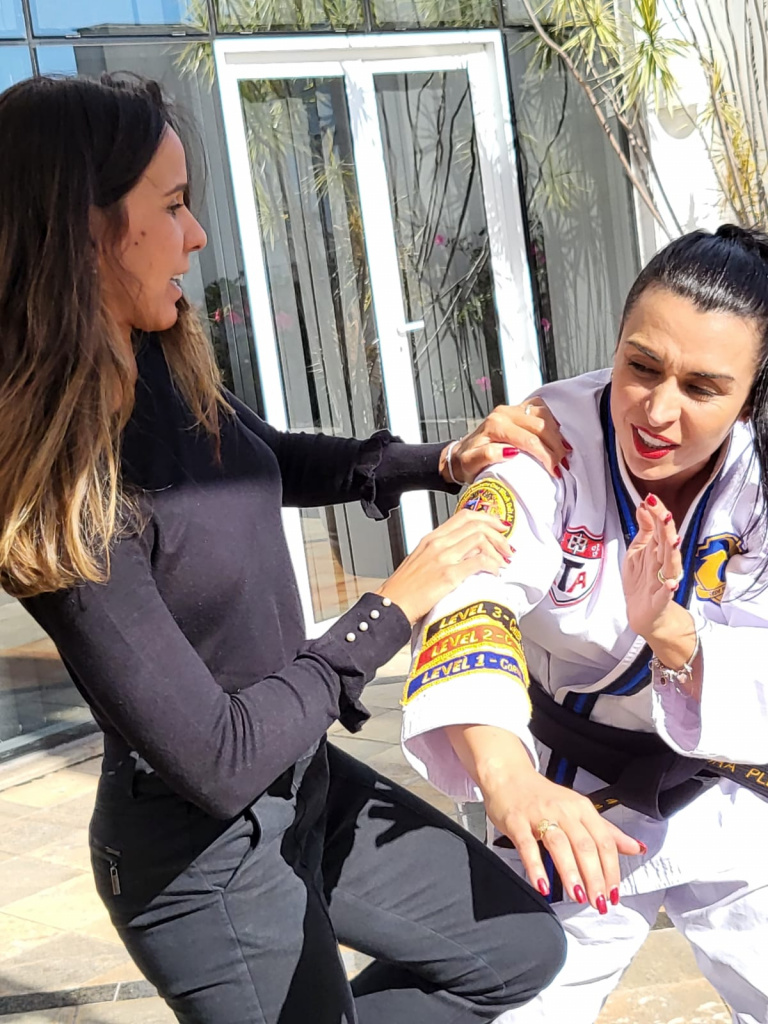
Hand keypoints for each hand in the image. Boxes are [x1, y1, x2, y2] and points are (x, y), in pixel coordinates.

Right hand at [376, 509, 512, 623]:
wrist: (390, 605)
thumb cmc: (403, 589)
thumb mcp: (419, 561)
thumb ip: (439, 553)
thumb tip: (462, 554)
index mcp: (431, 538)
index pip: (463, 516)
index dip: (486, 518)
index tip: (498, 525)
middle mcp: (438, 543)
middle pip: (476, 525)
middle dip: (498, 534)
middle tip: (507, 546)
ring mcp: (443, 558)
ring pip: (480, 539)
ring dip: (498, 550)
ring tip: (503, 562)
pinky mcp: (448, 575)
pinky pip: (479, 562)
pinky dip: (492, 565)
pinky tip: (494, 573)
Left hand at [440, 398, 569, 483]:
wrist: (460, 454)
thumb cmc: (466, 462)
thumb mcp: (470, 464)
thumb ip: (487, 456)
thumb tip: (509, 452)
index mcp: (495, 425)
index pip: (529, 440)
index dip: (545, 455)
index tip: (555, 471)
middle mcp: (504, 413)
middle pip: (540, 426)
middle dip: (555, 447)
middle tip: (563, 465)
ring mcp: (512, 410)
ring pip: (543, 414)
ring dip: (556, 434)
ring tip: (564, 452)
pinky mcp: (517, 410)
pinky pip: (540, 408)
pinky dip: (552, 421)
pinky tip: (557, 435)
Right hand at [483, 767, 643, 910]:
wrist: (508, 776)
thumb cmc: (543, 796)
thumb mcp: (578, 809)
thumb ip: (606, 830)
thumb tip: (635, 848)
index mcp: (581, 808)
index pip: (603, 841)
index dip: (611, 869)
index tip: (614, 893)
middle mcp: (563, 810)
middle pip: (585, 845)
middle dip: (595, 877)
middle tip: (598, 902)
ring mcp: (539, 815)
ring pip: (560, 845)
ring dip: (571, 873)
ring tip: (578, 896)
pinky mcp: (516, 821)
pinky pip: (527, 845)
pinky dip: (535, 866)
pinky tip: (542, 885)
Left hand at [623, 494, 681, 637]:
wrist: (644, 614)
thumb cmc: (642, 580)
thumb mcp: (638, 551)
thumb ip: (644, 529)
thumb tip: (644, 505)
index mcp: (658, 551)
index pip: (660, 529)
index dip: (657, 514)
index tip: (651, 498)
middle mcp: (664, 564)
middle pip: (667, 544)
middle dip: (666, 529)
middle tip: (664, 513)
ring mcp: (664, 582)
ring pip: (670, 565)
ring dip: (672, 553)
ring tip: (673, 540)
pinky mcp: (660, 600)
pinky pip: (666, 594)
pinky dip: (669, 588)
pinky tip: (671, 583)